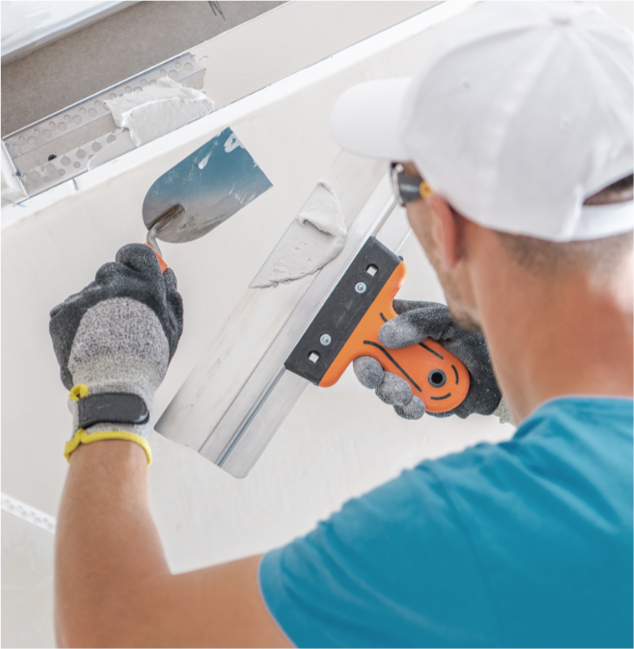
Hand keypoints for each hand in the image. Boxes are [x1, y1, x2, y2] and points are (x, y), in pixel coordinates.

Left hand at [49, 244, 183, 461]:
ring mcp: (87, 296)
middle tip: (119, 316)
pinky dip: (78, 322)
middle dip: (116, 287)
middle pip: (112, 271)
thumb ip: (172, 297)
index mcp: (146, 287)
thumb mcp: (172, 329)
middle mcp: (116, 285)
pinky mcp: (64, 311)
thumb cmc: (147, 359)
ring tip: (104, 338)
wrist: (113, 386)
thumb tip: (168, 274)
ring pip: (91, 293)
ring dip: (96, 308)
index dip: (134, 260)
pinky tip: (87, 342)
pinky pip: (71, 309)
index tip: (132, 268)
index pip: (138, 254)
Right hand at [353, 300, 500, 419]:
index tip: (361, 351)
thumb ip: (419, 323)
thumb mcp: (446, 321)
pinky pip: (406, 407)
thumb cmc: (475, 338)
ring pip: (386, 389)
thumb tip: (386, 335)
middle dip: (371, 374)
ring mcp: (410, 377)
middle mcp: (402, 353)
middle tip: (378, 377)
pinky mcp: (422, 399)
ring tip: (406, 395)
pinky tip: (419, 405)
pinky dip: (410, 408)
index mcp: (403, 326)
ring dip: (392, 393)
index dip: (358, 341)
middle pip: (371, 364)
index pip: (370, 331)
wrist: (501, 371)